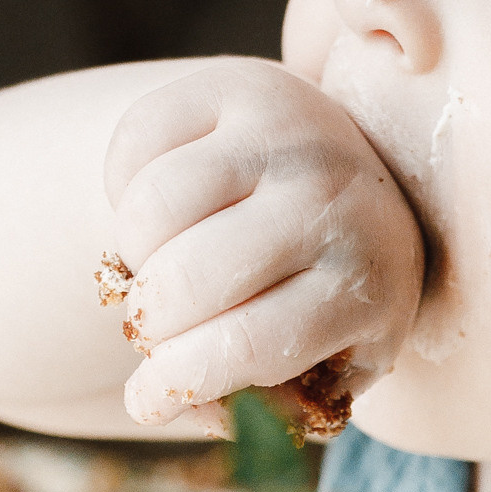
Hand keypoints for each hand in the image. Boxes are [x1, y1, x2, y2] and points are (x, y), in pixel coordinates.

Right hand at [103, 59, 425, 429]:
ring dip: (132, 256)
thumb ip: (258, 409)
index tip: (143, 400)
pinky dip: (121, 190)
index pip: (249, 342)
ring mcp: (285, 127)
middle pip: (186, 277)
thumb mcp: (323, 369)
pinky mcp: (234, 82)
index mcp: (368, 280)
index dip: (178, 382)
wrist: (353, 184)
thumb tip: (172, 404)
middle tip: (154, 330)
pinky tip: (160, 212)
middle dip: (149, 324)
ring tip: (158, 269)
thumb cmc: (327, 301)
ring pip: (151, 207)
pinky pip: (133, 144)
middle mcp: (333, 192)